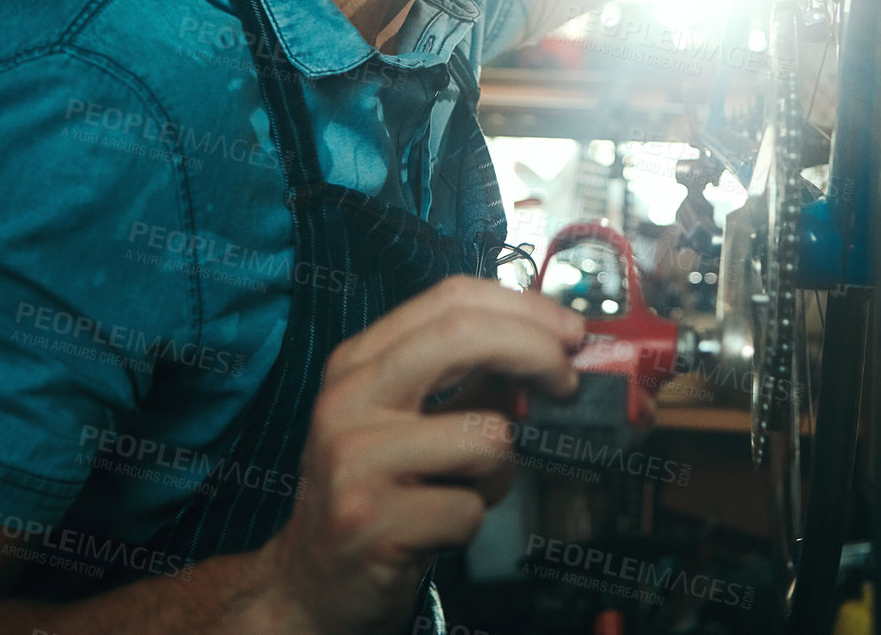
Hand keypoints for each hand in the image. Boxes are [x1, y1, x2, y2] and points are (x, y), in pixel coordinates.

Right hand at [252, 276, 583, 634]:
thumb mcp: (408, 419)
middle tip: (567, 382)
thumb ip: (467, 379)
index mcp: (358, 362)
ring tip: (465, 489)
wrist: (312, 580)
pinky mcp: (369, 520)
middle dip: (537, 351)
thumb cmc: (375, 491)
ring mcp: (354, 459)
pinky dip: (472, 521)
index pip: (450, 300)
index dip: (524, 307)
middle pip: (464, 335)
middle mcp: (348, 399)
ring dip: (501, 471)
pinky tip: (437, 528)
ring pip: (487, 435)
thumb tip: (548, 349)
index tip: (568, 331)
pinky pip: (471, 508)